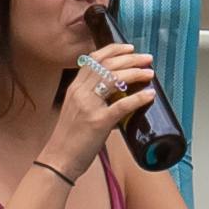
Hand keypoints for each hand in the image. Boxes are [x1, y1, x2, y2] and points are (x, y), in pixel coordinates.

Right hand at [47, 42, 157, 172]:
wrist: (58, 160)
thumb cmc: (69, 138)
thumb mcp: (77, 110)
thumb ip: (93, 99)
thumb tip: (119, 96)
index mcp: (75, 88)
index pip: (94, 60)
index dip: (113, 50)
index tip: (130, 48)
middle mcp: (80, 92)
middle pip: (108, 65)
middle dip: (130, 59)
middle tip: (147, 59)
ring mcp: (88, 106)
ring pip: (114, 79)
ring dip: (135, 73)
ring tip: (150, 73)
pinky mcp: (98, 122)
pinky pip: (121, 105)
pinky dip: (138, 98)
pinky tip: (150, 95)